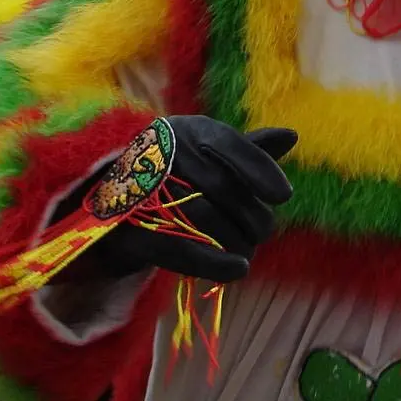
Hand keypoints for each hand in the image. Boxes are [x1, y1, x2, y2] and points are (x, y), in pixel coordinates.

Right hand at [75, 116, 295, 282]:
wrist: (108, 207)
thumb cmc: (172, 176)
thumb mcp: (207, 156)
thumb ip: (247, 151)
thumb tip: (292, 135)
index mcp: (185, 130)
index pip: (230, 144)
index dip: (260, 169)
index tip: (284, 195)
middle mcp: (162, 152)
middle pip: (223, 187)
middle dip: (252, 215)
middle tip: (263, 231)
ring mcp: (143, 190)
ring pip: (205, 219)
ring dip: (237, 241)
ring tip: (248, 249)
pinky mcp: (131, 230)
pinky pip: (180, 249)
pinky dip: (215, 263)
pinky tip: (238, 269)